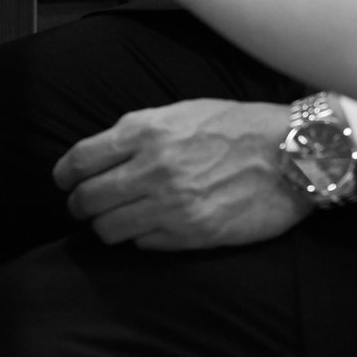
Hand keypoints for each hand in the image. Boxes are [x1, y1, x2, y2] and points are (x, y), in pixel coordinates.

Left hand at [51, 100, 310, 249]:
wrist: (293, 154)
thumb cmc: (238, 126)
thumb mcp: (181, 112)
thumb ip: (138, 132)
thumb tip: (101, 155)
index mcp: (145, 131)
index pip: (79, 160)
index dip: (63, 175)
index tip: (63, 181)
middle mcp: (152, 169)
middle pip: (87, 199)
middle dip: (79, 205)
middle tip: (83, 206)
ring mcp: (170, 205)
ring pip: (108, 228)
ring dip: (105, 226)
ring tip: (114, 220)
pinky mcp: (191, 234)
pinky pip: (143, 244)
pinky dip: (139, 238)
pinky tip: (150, 228)